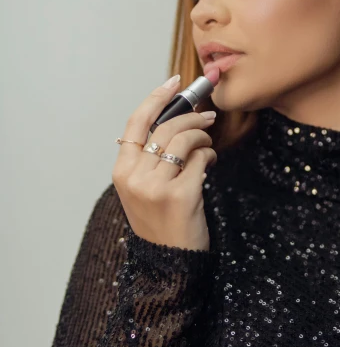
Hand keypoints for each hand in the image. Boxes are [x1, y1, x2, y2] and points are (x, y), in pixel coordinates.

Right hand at [112, 76, 217, 250]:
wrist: (169, 264)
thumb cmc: (161, 222)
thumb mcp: (143, 188)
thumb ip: (151, 157)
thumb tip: (177, 117)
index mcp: (122, 172)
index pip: (136, 123)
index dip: (156, 98)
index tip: (175, 83)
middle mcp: (134, 177)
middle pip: (165, 127)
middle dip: (191, 116)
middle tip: (208, 117)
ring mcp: (156, 187)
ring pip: (184, 140)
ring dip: (202, 137)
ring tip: (208, 145)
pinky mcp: (180, 195)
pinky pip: (200, 160)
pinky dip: (209, 157)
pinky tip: (210, 165)